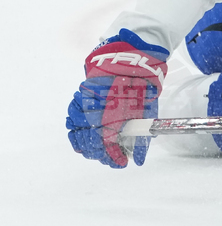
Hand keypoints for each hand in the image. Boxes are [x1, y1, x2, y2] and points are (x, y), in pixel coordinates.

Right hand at [66, 29, 168, 167]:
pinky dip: (78, 131)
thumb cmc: (140, 89)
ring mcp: (82, 105)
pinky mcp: (77, 99)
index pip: (104, 145)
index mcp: (112, 115)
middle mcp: (93, 111)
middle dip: (101, 154)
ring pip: (76, 134)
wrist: (129, 63)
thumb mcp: (146, 114)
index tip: (121, 162)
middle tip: (113, 157)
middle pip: (88, 144)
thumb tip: (138, 161)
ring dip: (88, 145)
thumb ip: (141, 138)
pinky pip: (71, 120)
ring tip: (101, 150)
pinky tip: (90, 135)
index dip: (112, 158)